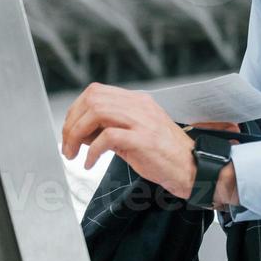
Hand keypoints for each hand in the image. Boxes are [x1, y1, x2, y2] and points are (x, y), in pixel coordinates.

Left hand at [61, 82, 199, 199]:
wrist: (193, 168)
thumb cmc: (165, 154)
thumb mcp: (135, 134)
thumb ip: (110, 128)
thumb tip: (81, 133)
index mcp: (137, 101)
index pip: (95, 92)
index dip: (75, 110)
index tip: (69, 130)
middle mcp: (140, 106)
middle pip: (92, 100)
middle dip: (71, 123)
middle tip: (67, 145)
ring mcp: (143, 121)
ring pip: (96, 113)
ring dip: (77, 135)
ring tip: (74, 154)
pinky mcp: (144, 139)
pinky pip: (108, 138)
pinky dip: (93, 152)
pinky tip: (90, 164)